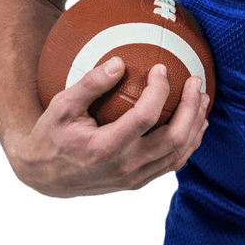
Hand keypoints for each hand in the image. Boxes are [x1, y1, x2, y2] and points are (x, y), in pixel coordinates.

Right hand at [3, 59, 209, 197]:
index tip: (161, 68)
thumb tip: (120, 62)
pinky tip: (195, 122)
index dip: (159, 90)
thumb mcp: (61, 106)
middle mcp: (124, 167)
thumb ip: (89, 85)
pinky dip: (190, 142)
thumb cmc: (51, 135)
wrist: (42, 177)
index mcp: (104, 148)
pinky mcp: (138, 182)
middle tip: (195, 80)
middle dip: (190, 107)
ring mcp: (133, 178)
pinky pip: (173, 164)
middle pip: (173, 139)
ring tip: (202, 97)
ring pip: (179, 154)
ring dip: (195, 124)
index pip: (145, 117)